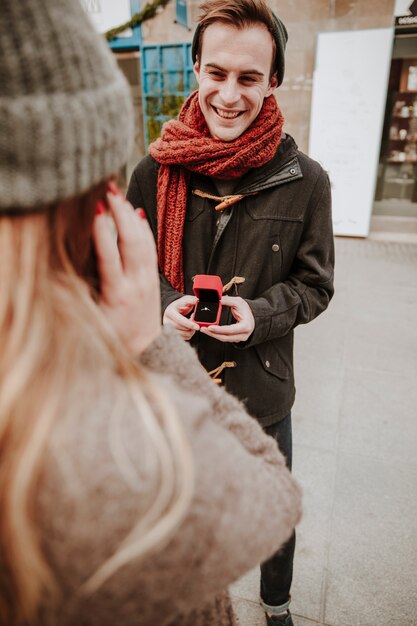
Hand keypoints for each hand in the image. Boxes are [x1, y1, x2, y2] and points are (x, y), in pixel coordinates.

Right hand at [92, 192, 160, 355]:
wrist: (147, 348)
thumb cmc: (114, 336)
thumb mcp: (93, 322)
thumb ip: (80, 298)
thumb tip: (60, 276)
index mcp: (117, 294)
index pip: (109, 257)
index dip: (102, 232)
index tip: (94, 211)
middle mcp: (136, 283)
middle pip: (131, 241)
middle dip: (119, 213)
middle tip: (108, 189)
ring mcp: (148, 279)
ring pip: (143, 241)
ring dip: (130, 215)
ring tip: (118, 193)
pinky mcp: (154, 277)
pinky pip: (150, 247)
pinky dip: (143, 227)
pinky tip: (135, 212)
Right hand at [163, 296, 198, 340]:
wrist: (173, 310)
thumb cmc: (179, 305)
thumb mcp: (185, 300)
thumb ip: (191, 300)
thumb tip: (196, 300)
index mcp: (170, 313)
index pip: (180, 320)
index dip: (189, 324)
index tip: (197, 327)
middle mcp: (167, 322)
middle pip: (182, 328)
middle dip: (192, 326)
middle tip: (195, 320)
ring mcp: (169, 329)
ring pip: (184, 335)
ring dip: (191, 331)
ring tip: (192, 324)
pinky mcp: (173, 335)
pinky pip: (184, 338)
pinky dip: (189, 334)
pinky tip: (189, 328)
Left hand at [200, 296, 254, 342]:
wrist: (252, 316)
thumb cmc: (246, 310)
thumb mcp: (238, 302)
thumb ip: (227, 300)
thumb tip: (217, 299)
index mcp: (245, 326)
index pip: (230, 330)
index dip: (219, 330)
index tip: (210, 327)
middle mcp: (243, 335)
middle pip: (225, 337)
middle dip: (213, 334)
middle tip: (203, 329)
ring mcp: (239, 338)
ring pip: (224, 339)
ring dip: (213, 335)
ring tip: (204, 329)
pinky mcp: (235, 339)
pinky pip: (224, 338)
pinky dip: (216, 334)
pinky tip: (210, 331)